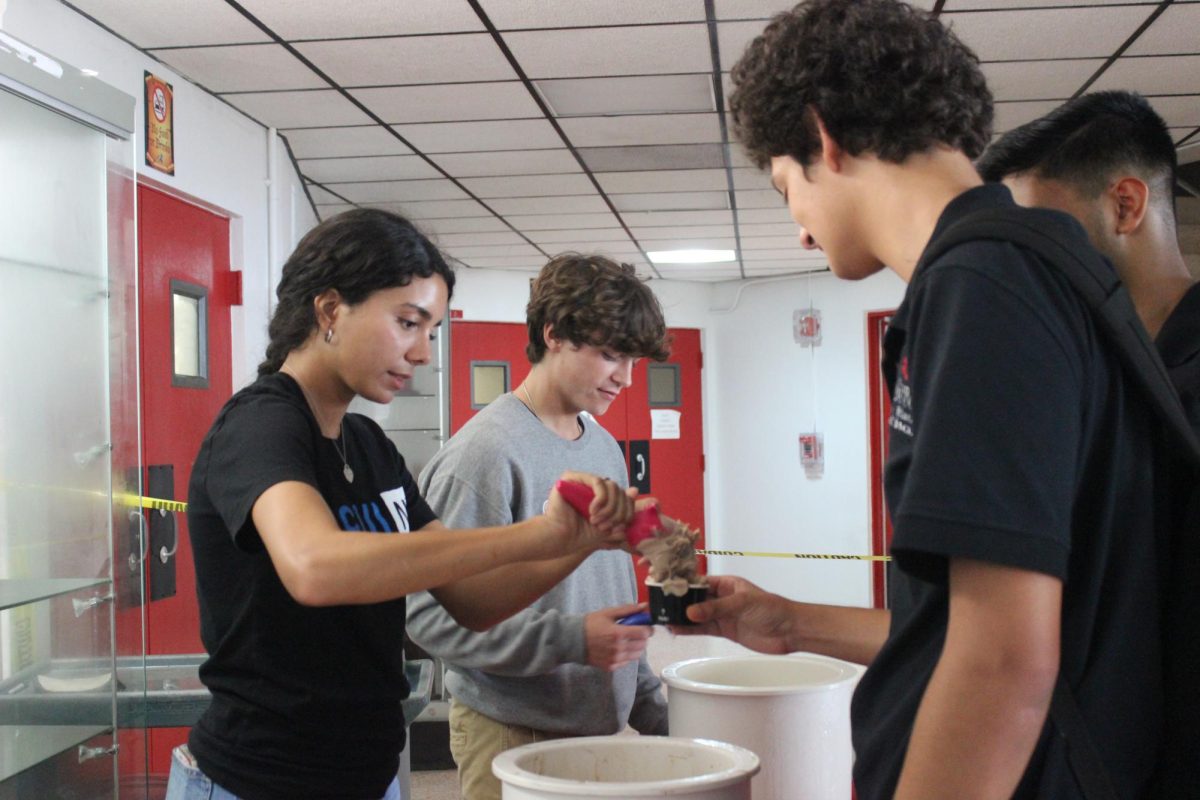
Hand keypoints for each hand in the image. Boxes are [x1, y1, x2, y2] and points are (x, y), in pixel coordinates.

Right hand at [545, 472, 635, 551]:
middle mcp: (591, 487)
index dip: (627, 511)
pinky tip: (592, 511)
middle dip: (617, 512)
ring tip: (596, 521)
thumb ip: (623, 512)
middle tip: (605, 526)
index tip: (618, 527)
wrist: (560, 539)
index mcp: (601, 496)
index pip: (625, 496)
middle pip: (620, 491)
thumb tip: (635, 490)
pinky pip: (598, 481)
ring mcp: (582, 481)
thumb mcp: (609, 527)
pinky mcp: (572, 478)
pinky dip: (601, 498)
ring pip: (611, 486)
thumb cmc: (581, 535)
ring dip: (609, 507)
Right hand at [585, 603, 652, 670]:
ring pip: (637, 654)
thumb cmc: (590, 624)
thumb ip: (628, 610)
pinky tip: (620, 647)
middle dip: (643, 637)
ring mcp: (615, 659)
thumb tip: (644, 606)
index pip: (644, 633)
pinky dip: (628, 654)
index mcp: (618, 633)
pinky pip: (627, 661)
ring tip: (628, 639)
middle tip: (636, 631)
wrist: (573, 640)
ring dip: (637, 646)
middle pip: (643, 644)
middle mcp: (618, 648)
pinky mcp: (611, 666)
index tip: (646, 625)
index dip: (648, 628)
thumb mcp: (608, 613)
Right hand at [672, 575, 794, 654]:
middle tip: (660, 607)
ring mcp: (723, 615)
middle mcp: (722, 598)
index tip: (666, 589)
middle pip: (695, 599)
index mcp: (726, 584)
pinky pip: (703, 628)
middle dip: (678, 603)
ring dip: (681, 618)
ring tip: (664, 620)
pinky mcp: (725, 630)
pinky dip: (690, 630)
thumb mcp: (742, 603)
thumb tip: (690, 612)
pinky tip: (677, 630)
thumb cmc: (772, 608)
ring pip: (696, 615)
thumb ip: (716, 608)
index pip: (700, 582)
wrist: (789, 630)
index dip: (683, 585)